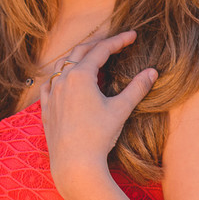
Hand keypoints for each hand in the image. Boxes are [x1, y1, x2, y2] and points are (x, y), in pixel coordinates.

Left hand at [39, 30, 157, 198]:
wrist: (74, 164)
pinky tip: (63, 79)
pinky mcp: (46, 108)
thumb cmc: (98, 136)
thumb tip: (152, 72)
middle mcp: (62, 80)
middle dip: (98, 44)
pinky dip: (59, 76)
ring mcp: (51, 93)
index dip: (118, 41)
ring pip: (62, 66)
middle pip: (80, 52)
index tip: (132, 36)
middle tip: (115, 42)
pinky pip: (49, 84)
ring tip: (91, 57)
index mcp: (80, 76)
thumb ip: (137, 88)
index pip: (101, 51)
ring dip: (77, 57)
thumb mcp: (120, 110)